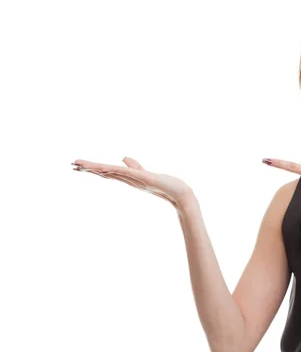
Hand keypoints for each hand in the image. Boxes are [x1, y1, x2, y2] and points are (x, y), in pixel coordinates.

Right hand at [72, 156, 193, 207]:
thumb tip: (123, 157)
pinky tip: (103, 168)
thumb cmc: (163, 184)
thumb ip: (134, 165)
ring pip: (111, 172)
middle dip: (89, 168)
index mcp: (127, 177)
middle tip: (72, 165)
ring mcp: (134, 179)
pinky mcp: (143, 178)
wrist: (178, 193)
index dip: (92, 168)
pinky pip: (125, 172)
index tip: (77, 165)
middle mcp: (128, 179)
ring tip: (81, 165)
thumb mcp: (144, 172)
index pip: (106, 171)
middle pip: (104, 172)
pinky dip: (113, 169)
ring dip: (97, 168)